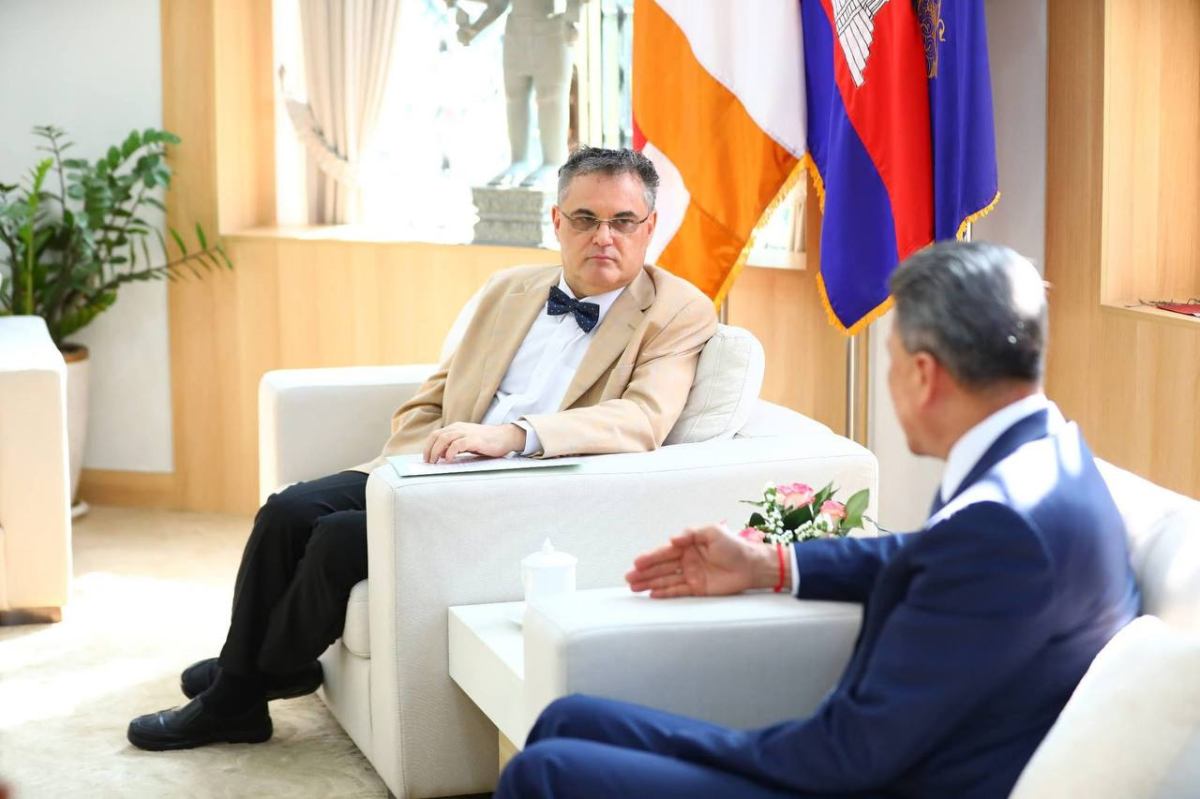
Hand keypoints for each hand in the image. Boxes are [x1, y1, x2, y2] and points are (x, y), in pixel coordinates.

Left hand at [423, 422, 525, 462]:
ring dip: (436, 451)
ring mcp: (467, 433)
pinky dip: (450, 451)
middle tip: (428, 463)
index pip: (435, 434)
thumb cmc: (486, 442)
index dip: (427, 446)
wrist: (505, 437)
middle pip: (437, 436)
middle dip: (429, 450)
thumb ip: (454, 446)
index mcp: (456, 428)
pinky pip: (458, 444)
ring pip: (444, 438)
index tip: (426, 459)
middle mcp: (459, 428)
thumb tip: (440, 456)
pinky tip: (448, 459)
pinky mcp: (475, 439)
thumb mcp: (467, 442)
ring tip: (435, 462)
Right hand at [625, 524, 778, 597]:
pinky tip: (652, 595)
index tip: (636, 563)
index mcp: (688, 546)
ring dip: (650, 583)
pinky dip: (665, 593)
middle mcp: (687, 561)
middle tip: (628, 578)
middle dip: (645, 573)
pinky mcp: (698, 589)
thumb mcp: (712, 532)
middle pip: (662, 568)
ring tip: (634, 588)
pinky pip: (678, 591)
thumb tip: (672, 539)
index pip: (665, 552)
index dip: (650, 558)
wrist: (752, 565)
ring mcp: (691, 575)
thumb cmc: (734, 545)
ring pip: (666, 580)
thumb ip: (691, 534)